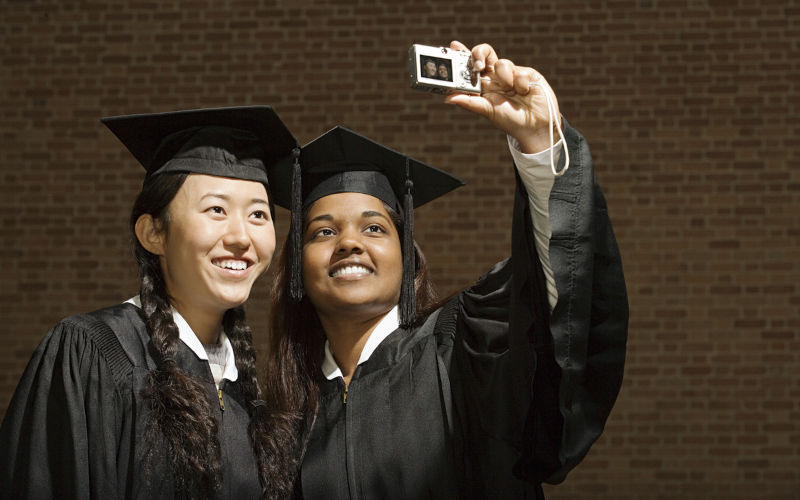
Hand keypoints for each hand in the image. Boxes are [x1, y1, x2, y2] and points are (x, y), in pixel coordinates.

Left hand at [444, 41, 560, 153]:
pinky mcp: (527, 73)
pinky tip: (525, 93)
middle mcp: (496, 77)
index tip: (454, 46)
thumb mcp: (487, 111)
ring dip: (505, 80)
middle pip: (485, 53)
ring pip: (501, 63)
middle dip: (479, 54)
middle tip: (479, 67)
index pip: (471, 65)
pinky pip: (519, 71)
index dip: (463, 53)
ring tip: (512, 93)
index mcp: (484, 85)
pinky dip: (521, 84)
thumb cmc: (510, 121)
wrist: (535, 126)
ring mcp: (512, 73)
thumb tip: (448, 98)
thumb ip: (469, 102)